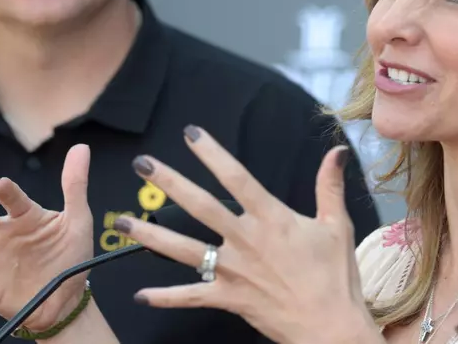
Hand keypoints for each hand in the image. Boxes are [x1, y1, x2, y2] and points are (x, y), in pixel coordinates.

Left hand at [113, 125, 380, 343]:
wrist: (330, 329)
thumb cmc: (335, 277)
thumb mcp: (336, 226)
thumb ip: (329, 186)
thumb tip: (336, 151)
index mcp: (272, 219)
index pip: (236, 178)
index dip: (212, 154)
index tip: (190, 133)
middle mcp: (246, 241)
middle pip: (199, 207)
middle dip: (168, 183)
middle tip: (141, 164)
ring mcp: (234, 271)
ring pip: (183, 250)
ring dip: (150, 235)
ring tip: (121, 221)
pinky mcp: (229, 299)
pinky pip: (191, 297)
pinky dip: (165, 297)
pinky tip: (140, 295)